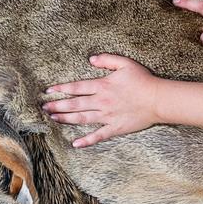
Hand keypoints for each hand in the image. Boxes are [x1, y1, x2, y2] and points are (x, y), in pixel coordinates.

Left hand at [43, 54, 161, 146]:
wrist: (158, 99)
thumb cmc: (143, 80)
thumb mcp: (125, 63)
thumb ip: (106, 60)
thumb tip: (90, 60)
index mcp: (102, 86)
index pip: (76, 88)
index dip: (61, 89)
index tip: (48, 91)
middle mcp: (101, 102)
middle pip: (75, 104)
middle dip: (57, 106)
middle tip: (44, 108)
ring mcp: (107, 116)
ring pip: (82, 119)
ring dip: (66, 119)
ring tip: (53, 119)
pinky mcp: (115, 128)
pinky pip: (98, 136)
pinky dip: (86, 141)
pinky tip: (75, 144)